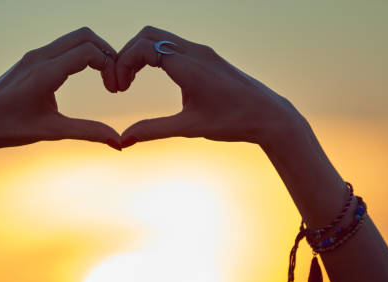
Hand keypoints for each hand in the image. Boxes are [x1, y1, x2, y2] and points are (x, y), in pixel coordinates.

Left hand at [0, 27, 121, 192]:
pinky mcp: (32, 59)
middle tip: (115, 80)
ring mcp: (34, 55)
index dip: (110, 67)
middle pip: (85, 36)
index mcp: (44, 73)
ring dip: (95, 53)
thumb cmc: (9, 128)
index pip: (88, 52)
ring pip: (75, 38)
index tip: (115, 90)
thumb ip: (87, 132)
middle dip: (107, 54)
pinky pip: (64, 46)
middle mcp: (39, 57)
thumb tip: (118, 143)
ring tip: (105, 79)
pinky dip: (82, 54)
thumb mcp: (52, 131)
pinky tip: (87, 75)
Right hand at [116, 26, 305, 148]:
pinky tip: (151, 78)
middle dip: (126, 55)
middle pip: (147, 35)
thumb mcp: (188, 128)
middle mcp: (195, 51)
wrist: (268, 116)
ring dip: (139, 55)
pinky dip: (153, 57)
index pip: (143, 48)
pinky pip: (171, 46)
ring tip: (129, 82)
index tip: (118, 89)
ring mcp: (201, 52)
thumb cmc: (232, 121)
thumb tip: (123, 141)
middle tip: (119, 83)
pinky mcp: (205, 57)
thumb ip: (153, 131)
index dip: (122, 64)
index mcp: (189, 65)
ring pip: (159, 38)